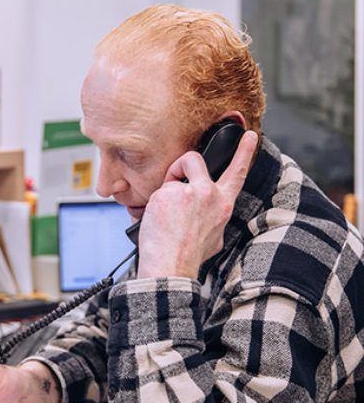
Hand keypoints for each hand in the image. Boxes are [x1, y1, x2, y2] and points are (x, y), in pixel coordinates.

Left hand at [137, 130, 257, 278]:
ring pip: (172, 177)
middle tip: (175, 178)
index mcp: (222, 205)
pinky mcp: (168, 194)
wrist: (171, 267)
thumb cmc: (187, 255)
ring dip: (165, 189)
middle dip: (182, 164)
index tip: (250, 135)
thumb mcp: (213, 237)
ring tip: (164, 214)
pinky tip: (156, 221)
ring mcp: (189, 192)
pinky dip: (152, 205)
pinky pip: (156, 192)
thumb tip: (199, 211)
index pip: (237, 172)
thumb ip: (210, 216)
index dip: (245, 152)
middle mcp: (209, 195)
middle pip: (194, 160)